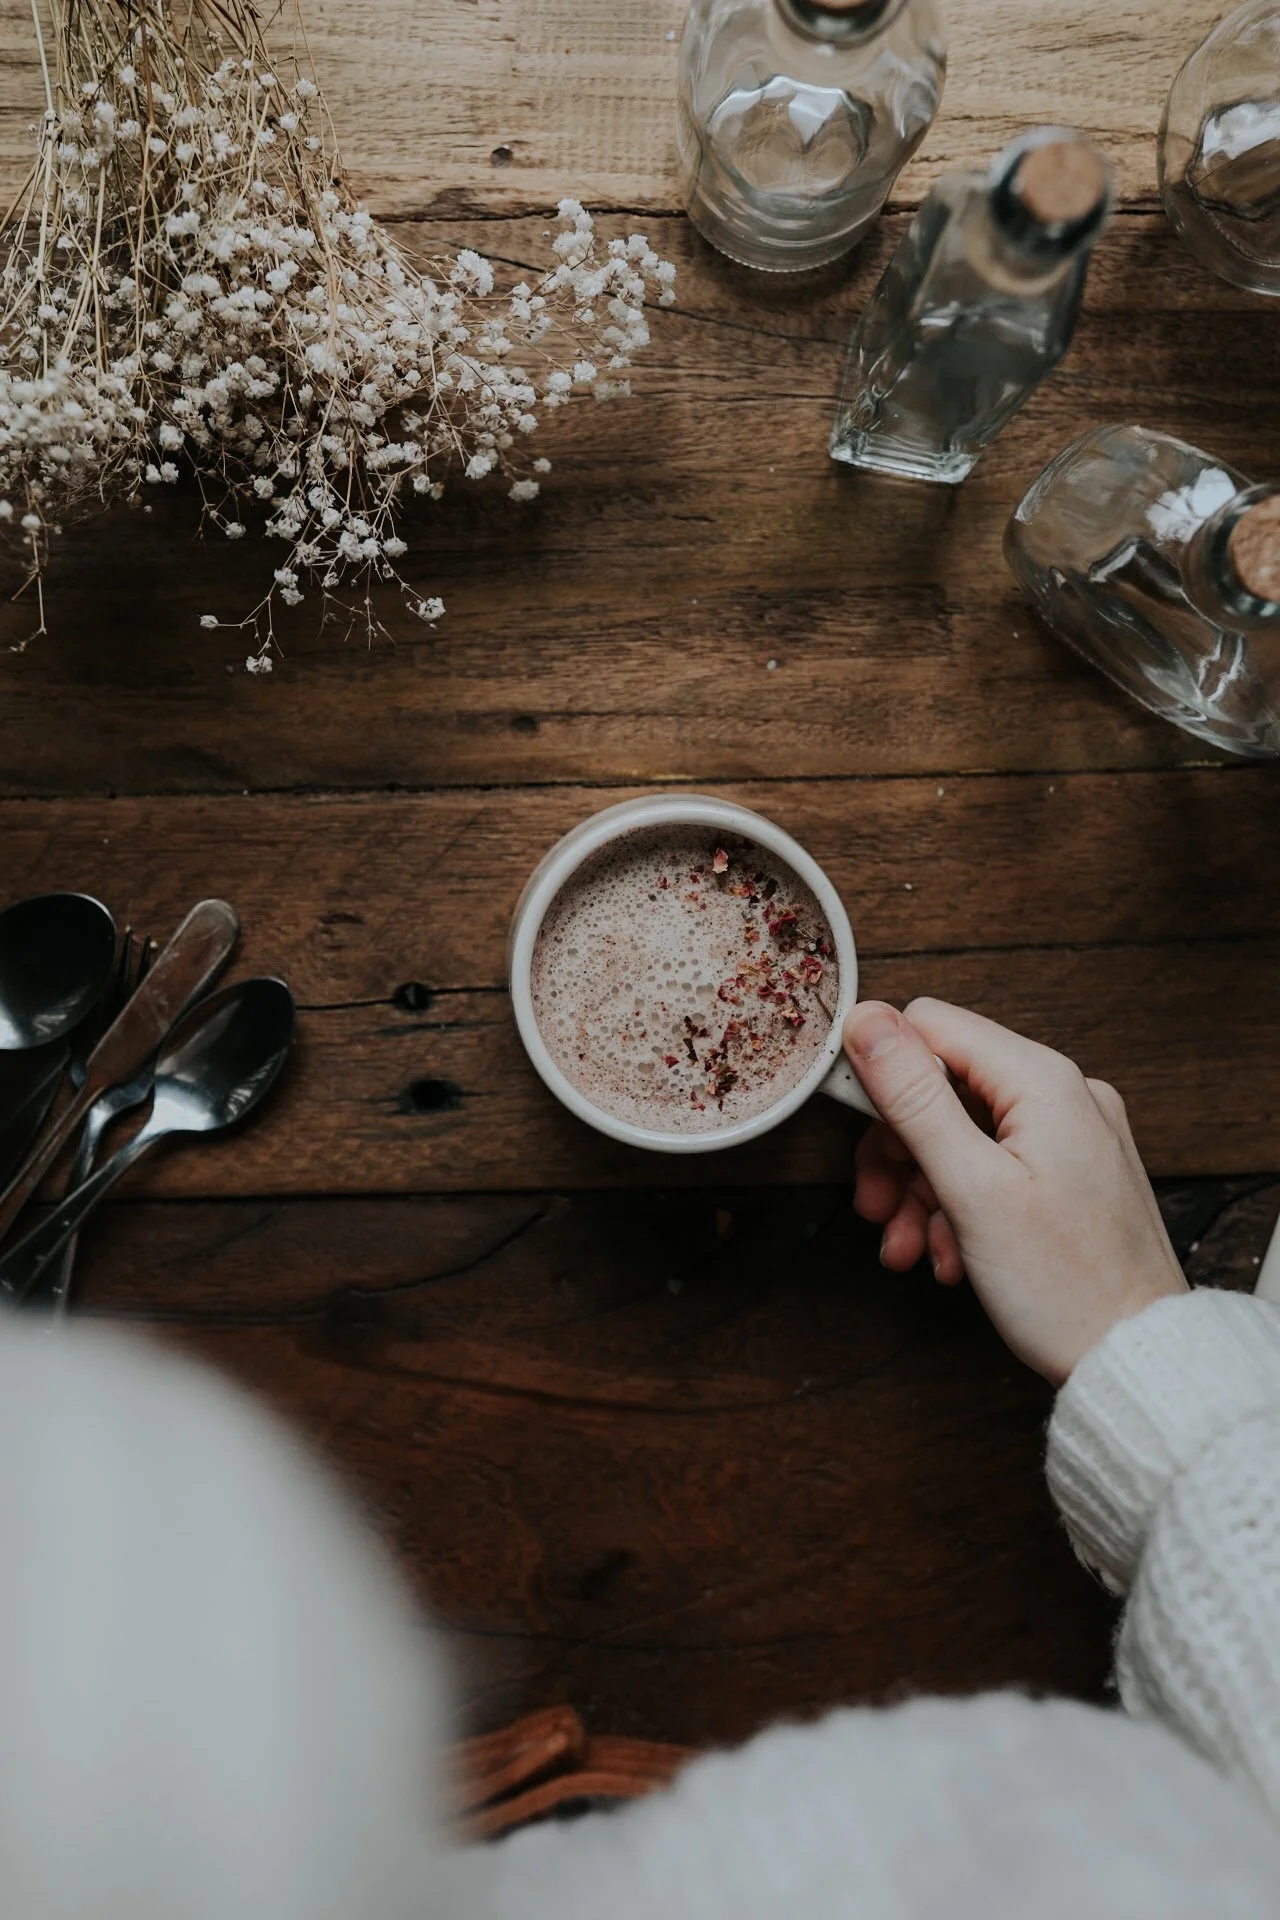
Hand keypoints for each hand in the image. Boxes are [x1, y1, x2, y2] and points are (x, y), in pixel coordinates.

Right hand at [844, 998, 1187, 1384]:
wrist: (1136, 1360)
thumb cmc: (1066, 1286)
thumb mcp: (970, 1186)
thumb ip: (915, 1097)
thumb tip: (868, 1020)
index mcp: (1044, 1081)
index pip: (933, 1026)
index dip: (882, 1072)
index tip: (853, 1128)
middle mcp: (1065, 1095)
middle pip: (944, 1087)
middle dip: (898, 1151)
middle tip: (874, 1208)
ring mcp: (1073, 1136)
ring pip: (963, 1135)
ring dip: (922, 1190)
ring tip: (908, 1248)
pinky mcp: (1071, 1175)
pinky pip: (994, 1168)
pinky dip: (960, 1207)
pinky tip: (951, 1256)